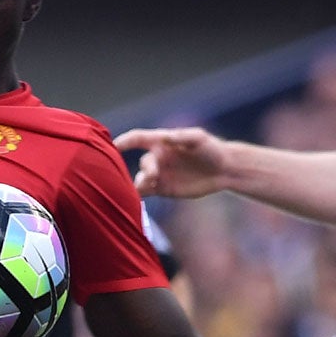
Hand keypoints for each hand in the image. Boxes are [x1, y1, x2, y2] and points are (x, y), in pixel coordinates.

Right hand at [114, 126, 230, 199]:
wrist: (223, 170)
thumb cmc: (211, 148)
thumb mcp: (199, 138)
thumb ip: (182, 137)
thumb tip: (165, 138)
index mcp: (161, 142)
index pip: (137, 139)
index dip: (124, 141)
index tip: (112, 146)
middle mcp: (156, 158)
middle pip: (142, 163)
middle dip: (146, 170)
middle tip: (154, 176)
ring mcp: (158, 175)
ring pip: (140, 180)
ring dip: (140, 184)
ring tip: (146, 187)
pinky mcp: (162, 189)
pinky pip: (145, 193)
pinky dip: (138, 196)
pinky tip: (138, 199)